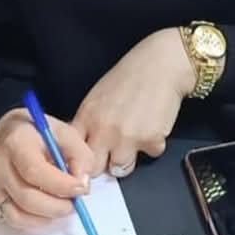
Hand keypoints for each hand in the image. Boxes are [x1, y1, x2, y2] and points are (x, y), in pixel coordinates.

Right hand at [0, 108, 93, 230]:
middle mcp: (1, 166)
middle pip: (27, 198)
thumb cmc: (38, 134)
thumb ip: (80, 156)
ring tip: (63, 204)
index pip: (35, 171)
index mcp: (17, 143)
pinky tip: (49, 211)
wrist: (11, 133)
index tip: (81, 188)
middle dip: (58, 206)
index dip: (61, 185)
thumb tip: (83, 183)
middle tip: (76, 201)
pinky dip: (35, 221)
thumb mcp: (66, 134)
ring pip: (19, 214)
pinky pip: (14, 220)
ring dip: (48, 215)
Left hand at [72, 28, 194, 176]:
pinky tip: (152, 125)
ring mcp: (127, 138)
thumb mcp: (98, 97)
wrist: (161, 65)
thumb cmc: (130, 76)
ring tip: (134, 138)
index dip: (80, 160)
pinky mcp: (151, 141)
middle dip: (102, 164)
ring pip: (121, 169)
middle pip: (94, 169)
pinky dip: (153, 145)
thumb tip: (84, 145)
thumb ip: (89, 122)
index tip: (86, 161)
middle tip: (111, 153)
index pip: (73, 153)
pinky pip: (151, 155)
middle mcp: (104, 130)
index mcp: (87, 117)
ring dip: (127, 159)